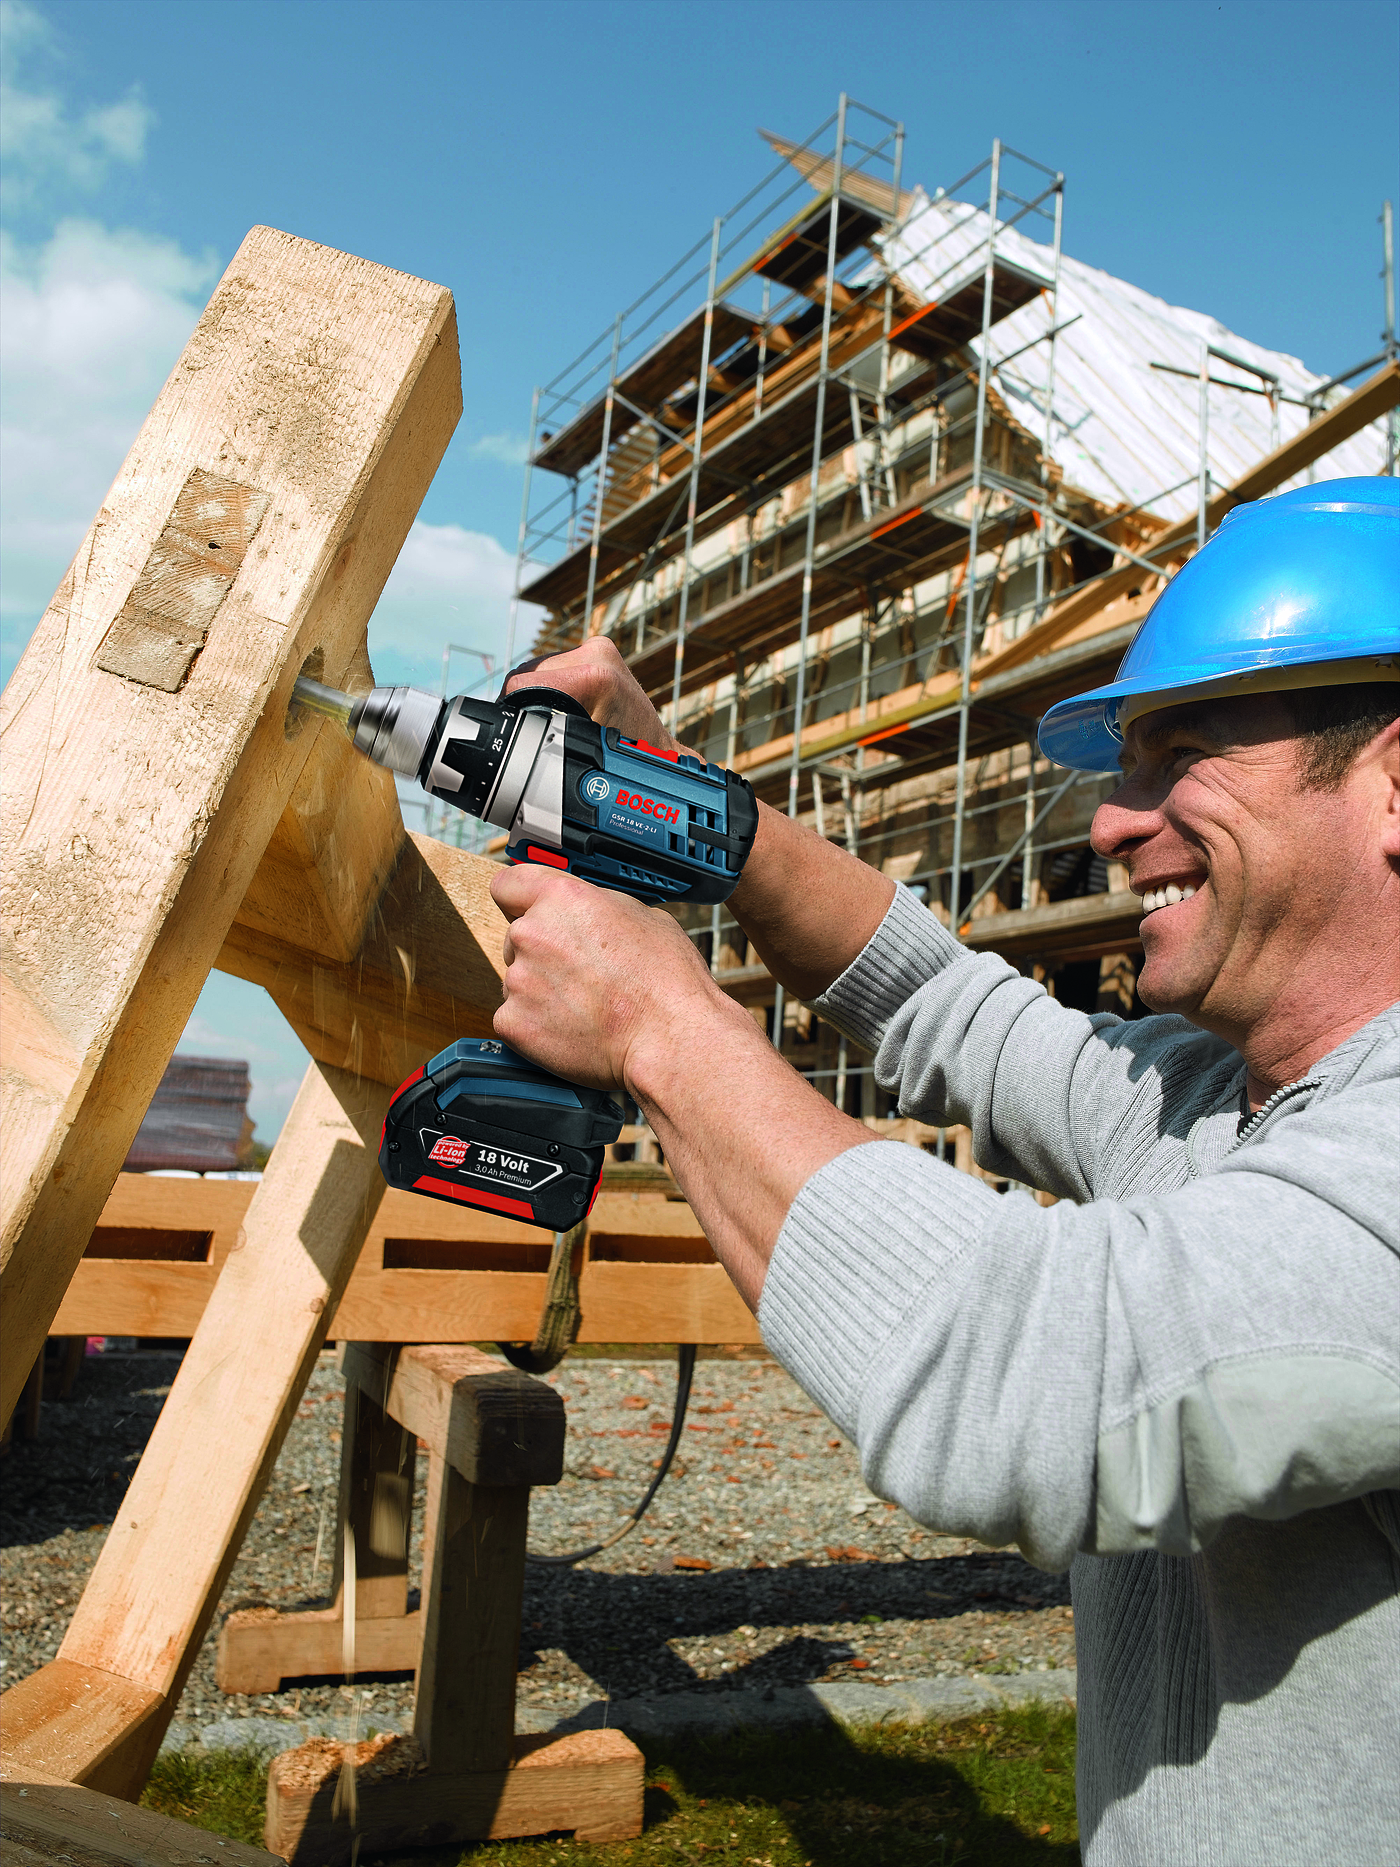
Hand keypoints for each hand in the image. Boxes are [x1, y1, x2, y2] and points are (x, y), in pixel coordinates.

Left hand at [490, 862, 719, 1092]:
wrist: (670, 1037)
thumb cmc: (667, 982)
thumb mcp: (644, 917)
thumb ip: (598, 909)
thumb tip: (589, 915)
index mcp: (563, 899)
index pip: (509, 885)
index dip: (519, 901)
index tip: (524, 911)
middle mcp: (534, 933)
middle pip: (517, 938)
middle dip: (542, 954)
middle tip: (581, 975)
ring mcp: (519, 980)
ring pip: (518, 982)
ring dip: (541, 992)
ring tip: (585, 1006)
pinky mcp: (513, 1022)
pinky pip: (515, 1019)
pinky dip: (537, 1027)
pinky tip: (573, 1029)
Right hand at [505, 636, 677, 750]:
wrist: (658, 754)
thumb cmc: (624, 763)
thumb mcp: (578, 753)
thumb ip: (544, 738)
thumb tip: (509, 739)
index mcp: (596, 677)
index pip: (523, 684)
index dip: (512, 711)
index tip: (513, 733)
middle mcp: (598, 654)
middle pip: (528, 674)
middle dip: (525, 703)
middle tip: (534, 733)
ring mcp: (597, 649)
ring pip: (537, 668)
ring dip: (536, 693)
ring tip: (551, 720)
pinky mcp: (596, 650)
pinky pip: (553, 666)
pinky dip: (549, 686)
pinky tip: (561, 707)